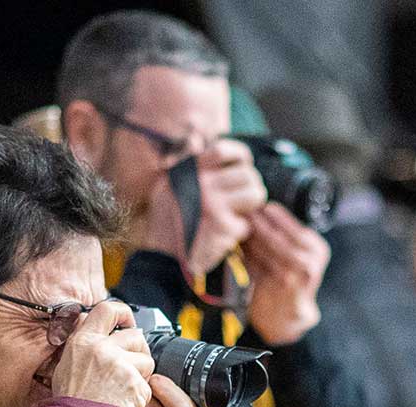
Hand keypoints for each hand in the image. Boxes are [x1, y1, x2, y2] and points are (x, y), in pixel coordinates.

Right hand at [48, 301, 155, 406]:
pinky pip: (147, 385)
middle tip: (127, 368)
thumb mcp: (66, 363)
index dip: (123, 313)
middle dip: (137, 351)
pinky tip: (124, 402)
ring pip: (147, 360)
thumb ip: (80, 339)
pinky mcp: (134, 383)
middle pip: (136, 336)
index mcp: (83, 341)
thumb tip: (87, 316)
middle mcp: (102, 349)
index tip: (127, 322)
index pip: (108, 309)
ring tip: (122, 389)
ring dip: (141, 374)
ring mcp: (120, 365)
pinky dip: (140, 396)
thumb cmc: (70, 401)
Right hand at [141, 140, 267, 277]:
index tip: (244, 166)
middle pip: (247, 174)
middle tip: (245, 199)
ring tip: (240, 213)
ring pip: (255, 195)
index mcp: (189, 170)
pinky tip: (224, 236)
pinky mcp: (223, 228)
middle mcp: (202, 184)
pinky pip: (246, 224)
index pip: (224, 150)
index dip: (241, 157)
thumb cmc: (165, 222)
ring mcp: (214, 205)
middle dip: (251, 186)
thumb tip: (195, 140)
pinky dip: (239, 232)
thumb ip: (184, 163)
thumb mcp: (166, 186)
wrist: (160, 257)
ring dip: (252, 206)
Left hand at [242, 203, 329, 345]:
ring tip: (236, 226)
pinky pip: (257, 265)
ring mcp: (293, 277)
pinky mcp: (276, 288)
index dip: (274, 215)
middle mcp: (309, 263)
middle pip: (278, 238)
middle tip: (242, 212)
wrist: (289, 314)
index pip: (294, 227)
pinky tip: (237, 246)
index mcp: (317, 249)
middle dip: (257, 224)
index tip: (258, 205)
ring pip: (265, 250)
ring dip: (249, 237)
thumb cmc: (290, 278)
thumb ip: (284, 235)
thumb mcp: (298, 254)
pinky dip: (246, 254)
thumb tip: (260, 208)